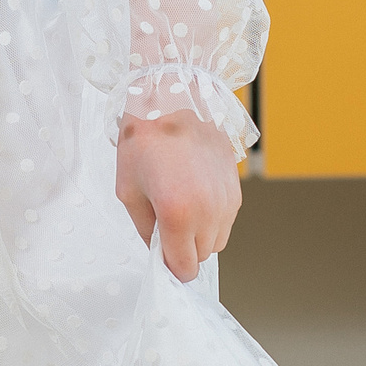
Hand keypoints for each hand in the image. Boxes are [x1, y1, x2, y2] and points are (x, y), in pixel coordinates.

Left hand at [116, 109, 242, 282]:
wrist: (171, 99)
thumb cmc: (144, 140)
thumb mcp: (128, 191)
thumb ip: (145, 229)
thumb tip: (158, 249)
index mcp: (178, 214)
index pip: (184, 267)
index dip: (170, 266)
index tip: (162, 256)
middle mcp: (208, 211)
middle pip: (202, 256)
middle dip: (183, 248)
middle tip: (164, 221)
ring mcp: (226, 200)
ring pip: (217, 240)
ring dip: (199, 234)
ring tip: (180, 203)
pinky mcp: (237, 187)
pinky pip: (226, 220)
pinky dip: (211, 217)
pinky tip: (194, 192)